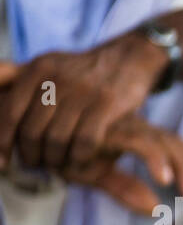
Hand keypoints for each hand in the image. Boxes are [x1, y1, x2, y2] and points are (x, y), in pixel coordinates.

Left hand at [0, 30, 166, 170]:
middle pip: (33, 130)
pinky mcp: (107, 104)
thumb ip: (20, 77)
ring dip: (55, 159)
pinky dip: (80, 157)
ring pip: (57, 139)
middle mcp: (57, 79)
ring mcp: (83, 92)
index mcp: (37, 70)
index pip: (10, 111)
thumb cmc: (84, 71)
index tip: (5, 158)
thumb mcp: (48, 64)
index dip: (4, 139)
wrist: (128, 59)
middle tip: (35, 163)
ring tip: (57, 165)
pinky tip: (80, 160)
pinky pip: (85, 141)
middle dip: (31, 154)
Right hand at [59, 114, 182, 215]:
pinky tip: (163, 180)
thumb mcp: (95, 175)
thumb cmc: (61, 150)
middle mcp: (132, 128)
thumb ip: (124, 189)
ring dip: (180, 168)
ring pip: (161, 144)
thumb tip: (156, 210)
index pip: (172, 148)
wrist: (29, 128)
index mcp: (135, 136)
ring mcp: (120, 126)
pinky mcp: (107, 129)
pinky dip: (153, 160)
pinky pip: (137, 144)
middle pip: (172, 145)